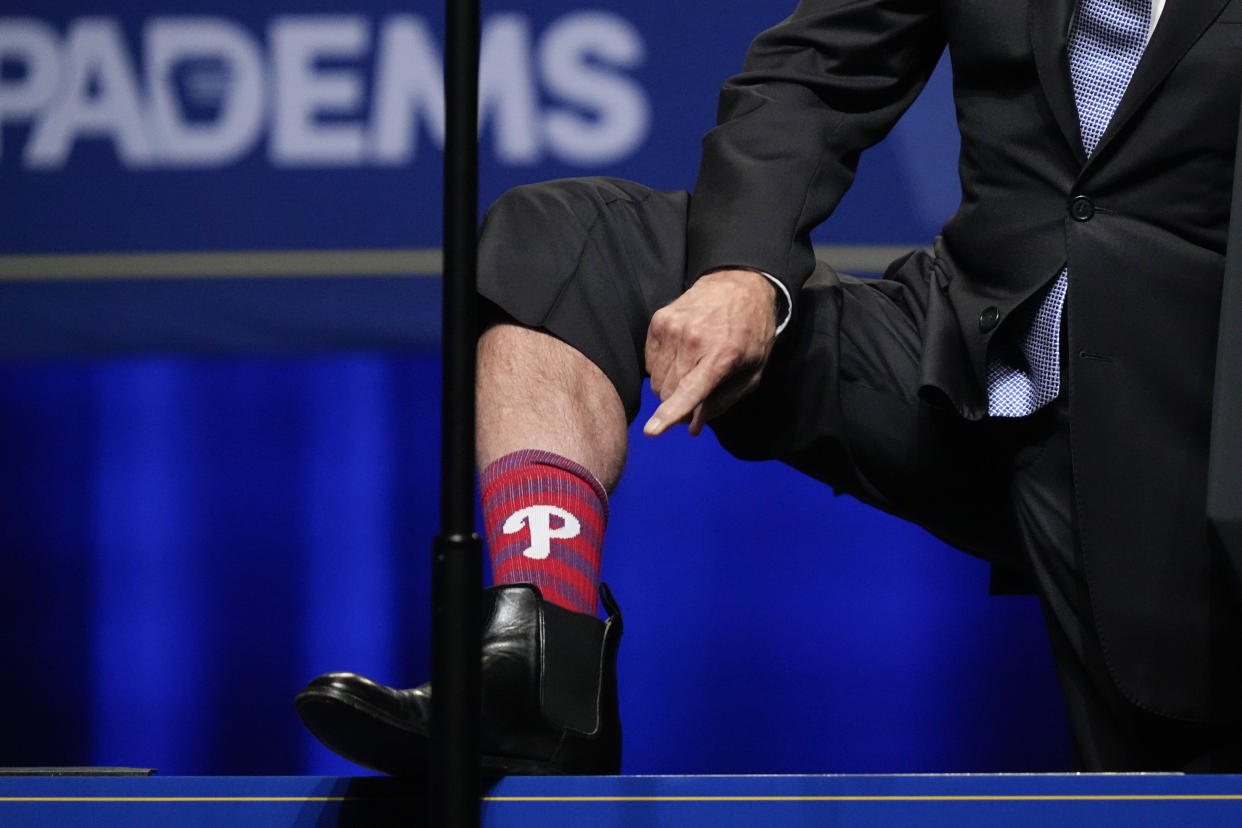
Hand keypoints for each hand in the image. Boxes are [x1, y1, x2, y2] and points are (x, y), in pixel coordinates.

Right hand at [643, 268, 776, 436]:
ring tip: (692, 368)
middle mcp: (693, 340)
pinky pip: (650, 362)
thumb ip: (723, 401)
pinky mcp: (658, 321)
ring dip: (670, 385)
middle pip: (667, 392)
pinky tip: (681, 355)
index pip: (689, 391)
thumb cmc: (750, 331)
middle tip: (696, 393)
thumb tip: (692, 426)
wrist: (737, 285)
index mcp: (721, 355)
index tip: (651, 431)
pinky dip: (662, 368)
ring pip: (656, 380)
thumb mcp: (752, 371)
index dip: (669, 414)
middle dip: (678, 403)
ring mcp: (672, 328)